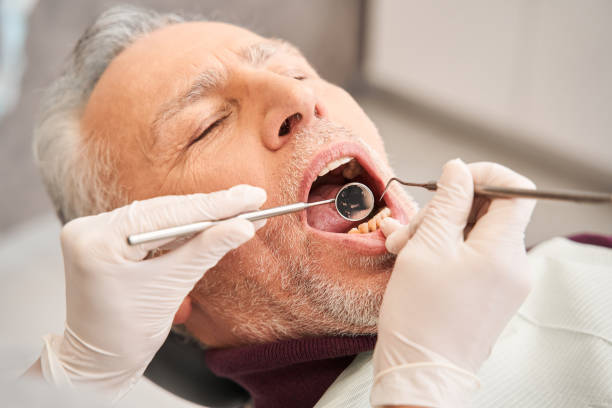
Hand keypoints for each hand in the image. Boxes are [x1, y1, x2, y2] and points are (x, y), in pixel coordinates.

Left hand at [40, 185, 266, 401]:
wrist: (97, 362)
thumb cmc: (124, 336)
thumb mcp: (170, 289)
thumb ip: (206, 250)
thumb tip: (243, 226)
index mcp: (98, 241)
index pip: (169, 214)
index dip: (215, 205)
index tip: (251, 197)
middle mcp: (91, 228)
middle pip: (164, 210)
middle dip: (210, 208)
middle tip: (252, 202)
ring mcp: (95, 231)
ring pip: (159, 215)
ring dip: (199, 216)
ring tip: (238, 211)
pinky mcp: (104, 237)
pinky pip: (151, 225)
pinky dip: (181, 227)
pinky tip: (210, 221)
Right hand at [371, 159, 535, 406]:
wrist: (422, 372)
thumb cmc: (420, 316)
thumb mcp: (426, 247)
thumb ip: (448, 202)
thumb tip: (458, 169)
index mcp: (503, 250)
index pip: (515, 190)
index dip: (484, 176)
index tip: (451, 181)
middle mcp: (514, 264)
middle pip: (489, 212)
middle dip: (446, 210)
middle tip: (409, 228)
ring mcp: (506, 281)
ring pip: (475, 234)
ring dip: (438, 231)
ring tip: (401, 247)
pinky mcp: (493, 293)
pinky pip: (473, 256)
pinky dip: (446, 250)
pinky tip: (413, 256)